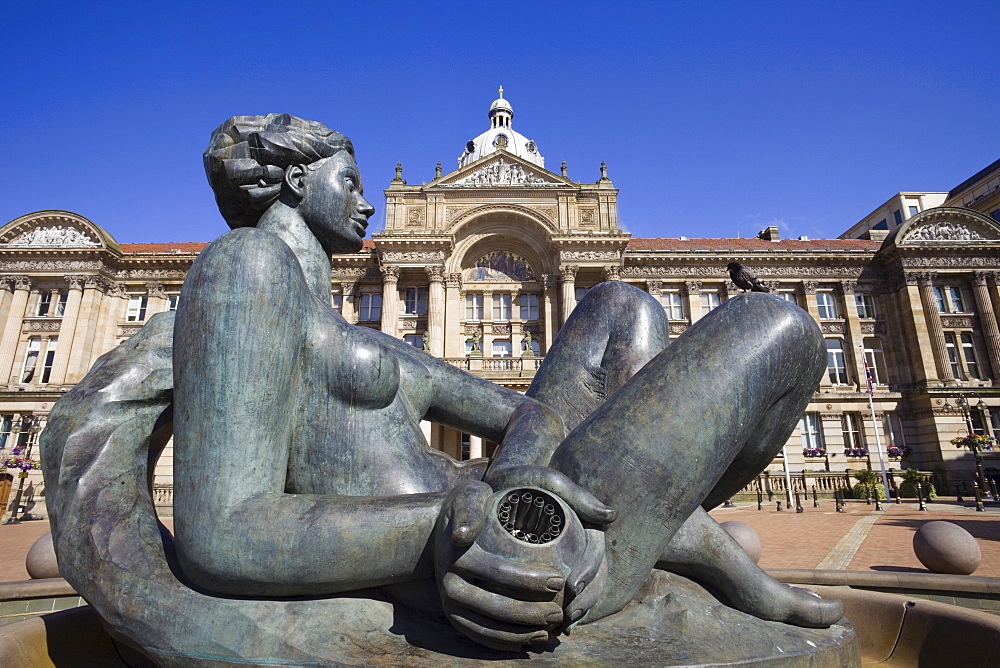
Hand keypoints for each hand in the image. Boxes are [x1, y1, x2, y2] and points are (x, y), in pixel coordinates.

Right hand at [434, 478, 612, 650]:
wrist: (436, 530)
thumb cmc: (466, 508)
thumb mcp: (468, 495)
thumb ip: (470, 508)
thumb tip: (462, 535)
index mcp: (457, 557)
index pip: (500, 573)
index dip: (532, 580)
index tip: (559, 580)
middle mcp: (449, 585)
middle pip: (497, 607)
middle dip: (532, 613)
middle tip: (559, 613)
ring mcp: (449, 604)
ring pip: (488, 629)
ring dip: (521, 635)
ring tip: (549, 632)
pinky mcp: (453, 617)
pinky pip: (479, 637)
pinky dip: (504, 643)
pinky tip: (528, 642)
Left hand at [484, 465, 614, 631]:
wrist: (501, 480)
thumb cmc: (527, 479)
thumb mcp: (551, 481)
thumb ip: (578, 495)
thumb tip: (610, 516)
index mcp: (583, 526)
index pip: (595, 552)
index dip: (590, 572)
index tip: (573, 587)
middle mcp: (577, 545)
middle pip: (593, 578)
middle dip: (586, 600)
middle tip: (568, 615)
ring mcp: (563, 557)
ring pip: (577, 592)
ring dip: (573, 612)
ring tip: (558, 627)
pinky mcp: (545, 569)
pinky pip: (554, 596)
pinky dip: (552, 612)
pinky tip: (541, 627)